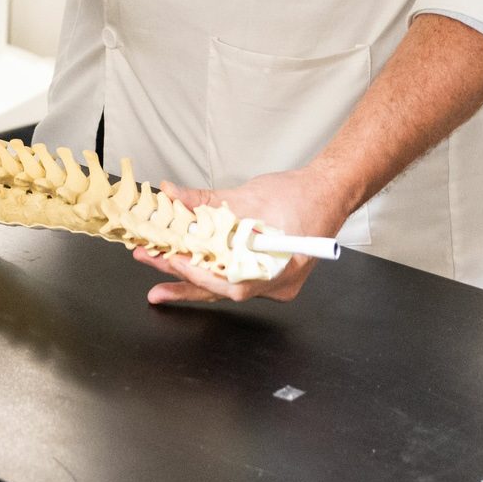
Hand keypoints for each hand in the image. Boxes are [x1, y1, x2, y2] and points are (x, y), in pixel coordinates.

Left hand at [135, 166, 353, 305]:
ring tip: (157, 264)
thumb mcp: (248, 195)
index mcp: (280, 270)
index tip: (174, 261)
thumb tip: (172, 195)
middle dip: (185, 283)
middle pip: (223, 289)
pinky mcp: (268, 273)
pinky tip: (183, 260)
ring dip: (192, 275)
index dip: (200, 276)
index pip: (232, 285)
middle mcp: (277, 284)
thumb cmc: (300, 196)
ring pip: (226, 284)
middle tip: (153, 277)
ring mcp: (275, 281)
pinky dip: (209, 267)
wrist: (329, 192)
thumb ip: (207, 200)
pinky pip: (234, 275)